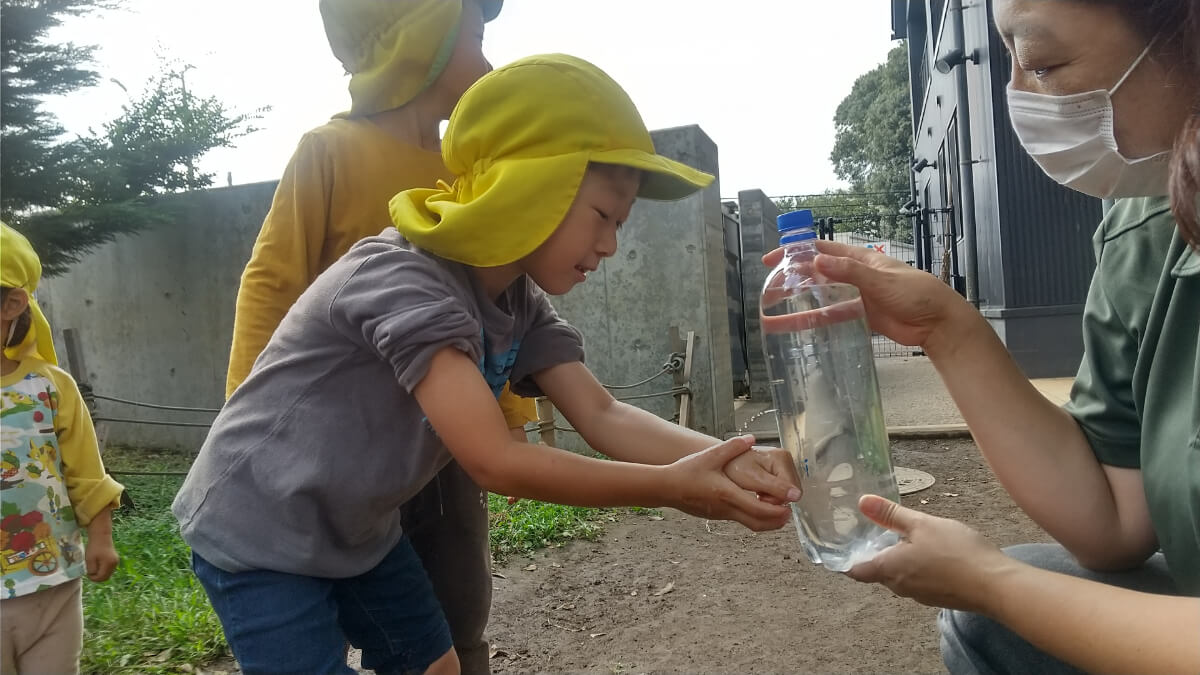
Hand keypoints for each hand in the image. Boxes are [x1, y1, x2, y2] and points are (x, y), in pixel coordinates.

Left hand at [85, 535, 119, 581]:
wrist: (101, 537)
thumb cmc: (94, 547)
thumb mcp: (89, 560)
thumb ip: (91, 570)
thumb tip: (93, 575)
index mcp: (108, 564)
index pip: (101, 577)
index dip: (93, 578)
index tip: (87, 573)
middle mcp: (114, 564)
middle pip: (106, 577)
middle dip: (97, 577)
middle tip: (90, 572)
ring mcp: (116, 562)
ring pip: (107, 574)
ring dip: (100, 574)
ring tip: (93, 567)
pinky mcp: (115, 560)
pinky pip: (109, 570)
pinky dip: (103, 570)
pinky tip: (98, 565)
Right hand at [664, 435, 792, 531]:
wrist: (666, 488)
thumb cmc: (686, 472)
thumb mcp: (710, 456)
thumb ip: (732, 447)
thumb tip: (751, 439)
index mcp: (728, 494)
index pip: (759, 508)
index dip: (778, 507)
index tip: (792, 502)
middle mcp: (727, 508)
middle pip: (760, 523)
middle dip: (778, 519)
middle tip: (791, 511)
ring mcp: (722, 514)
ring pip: (751, 525)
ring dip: (768, 521)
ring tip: (780, 510)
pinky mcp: (718, 515)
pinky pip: (742, 520)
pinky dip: (755, 518)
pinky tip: (759, 506)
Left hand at [723, 446, 801, 505]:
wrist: (720, 463)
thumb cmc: (732, 467)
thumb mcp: (752, 479)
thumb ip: (775, 487)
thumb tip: (796, 495)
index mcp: (782, 458)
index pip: (793, 490)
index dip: (777, 499)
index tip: (760, 495)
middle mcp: (785, 460)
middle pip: (791, 493)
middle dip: (774, 499)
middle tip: (757, 493)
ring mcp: (782, 466)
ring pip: (786, 494)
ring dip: (771, 498)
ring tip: (756, 491)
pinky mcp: (778, 473)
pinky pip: (781, 492)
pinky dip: (769, 496)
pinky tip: (758, 491)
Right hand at [762, 241, 974, 354]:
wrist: (939, 323)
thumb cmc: (916, 293)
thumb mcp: (881, 279)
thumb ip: (849, 272)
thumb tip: (816, 261)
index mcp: (860, 259)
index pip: (822, 250)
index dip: (796, 252)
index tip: (773, 258)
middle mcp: (855, 277)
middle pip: (817, 276)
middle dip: (791, 281)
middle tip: (767, 289)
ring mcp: (857, 299)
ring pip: (821, 301)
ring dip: (798, 308)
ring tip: (771, 317)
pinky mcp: (861, 319)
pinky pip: (833, 320)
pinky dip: (815, 324)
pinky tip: (797, 330)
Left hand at [845, 495, 1014, 612]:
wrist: (995, 585)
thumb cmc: (956, 553)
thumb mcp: (921, 524)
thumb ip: (890, 515)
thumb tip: (862, 502)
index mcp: (888, 570)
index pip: (854, 570)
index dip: (844, 559)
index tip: (841, 545)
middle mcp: (900, 587)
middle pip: (877, 572)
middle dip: (873, 554)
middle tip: (873, 532)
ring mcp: (920, 595)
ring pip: (899, 576)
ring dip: (897, 559)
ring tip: (902, 537)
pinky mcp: (938, 597)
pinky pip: (918, 580)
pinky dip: (916, 567)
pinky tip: (930, 552)